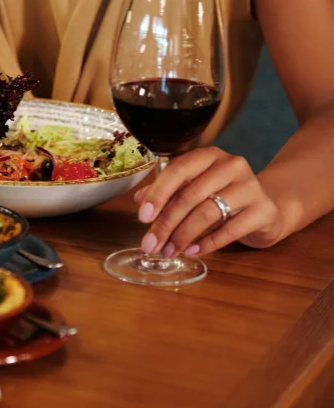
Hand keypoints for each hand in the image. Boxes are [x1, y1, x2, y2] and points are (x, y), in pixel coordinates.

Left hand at [135, 147, 283, 256]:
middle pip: (190, 195)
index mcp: (209, 156)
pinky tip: (191, 251)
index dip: (158, 194)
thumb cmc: (223, 196)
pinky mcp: (264, 211)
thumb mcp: (194, 189)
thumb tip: (140, 200)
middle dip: (166, 223)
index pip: (178, 170)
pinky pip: (230, 230)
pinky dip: (207, 244)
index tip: (143, 217)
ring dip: (183, 236)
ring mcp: (251, 187)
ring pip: (207, 213)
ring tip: (169, 251)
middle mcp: (231, 165)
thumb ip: (168, 191)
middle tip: (151, 244)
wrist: (268, 208)